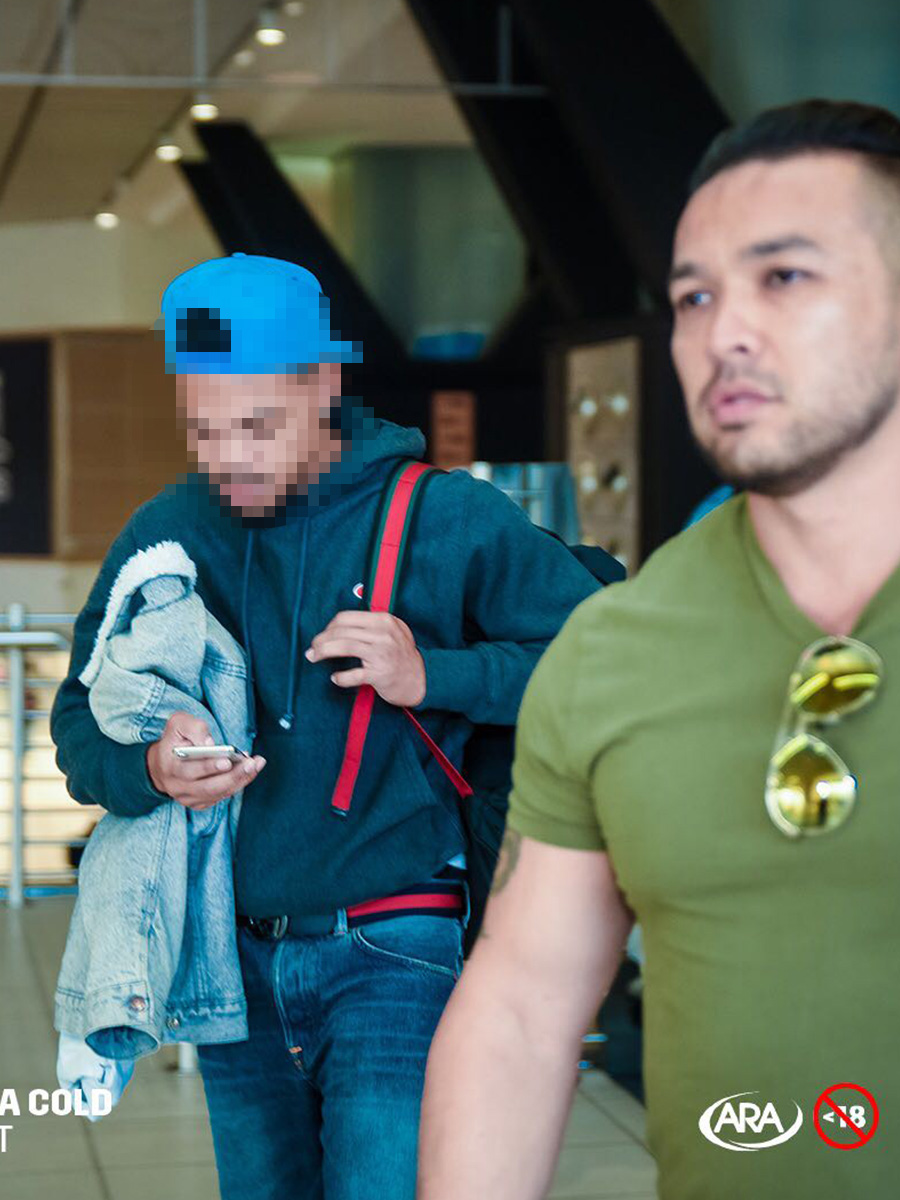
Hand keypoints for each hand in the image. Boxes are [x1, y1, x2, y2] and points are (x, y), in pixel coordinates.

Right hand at [145, 711, 265, 811]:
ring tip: (256, 765)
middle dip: (233, 776)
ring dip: (239, 780)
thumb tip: (210, 743)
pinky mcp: (197, 803)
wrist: (161, 763)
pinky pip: (220, 798)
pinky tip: (248, 773)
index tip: (227, 760)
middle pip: (208, 787)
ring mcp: (187, 798)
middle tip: (251, 764)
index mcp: (170, 767)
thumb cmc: (174, 740)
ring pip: (217, 794)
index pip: (189, 771)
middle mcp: (177, 787)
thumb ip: (194, 727)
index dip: (209, 767)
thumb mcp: (178, 724)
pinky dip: (236, 785)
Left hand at [305, 611, 426, 706]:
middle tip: (311, 650)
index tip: (323, 636)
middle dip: (321, 640)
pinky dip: (340, 677)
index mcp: (384, 620)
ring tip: (313, 658)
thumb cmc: (403, 656)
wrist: (424, 679)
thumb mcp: (394, 631)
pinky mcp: (380, 674)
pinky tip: (335, 678)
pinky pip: (353, 674)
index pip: (346, 617)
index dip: (329, 626)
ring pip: (344, 646)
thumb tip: (338, 626)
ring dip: (323, 652)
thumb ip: (372, 625)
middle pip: (341, 631)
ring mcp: (382, 654)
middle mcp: (383, 634)